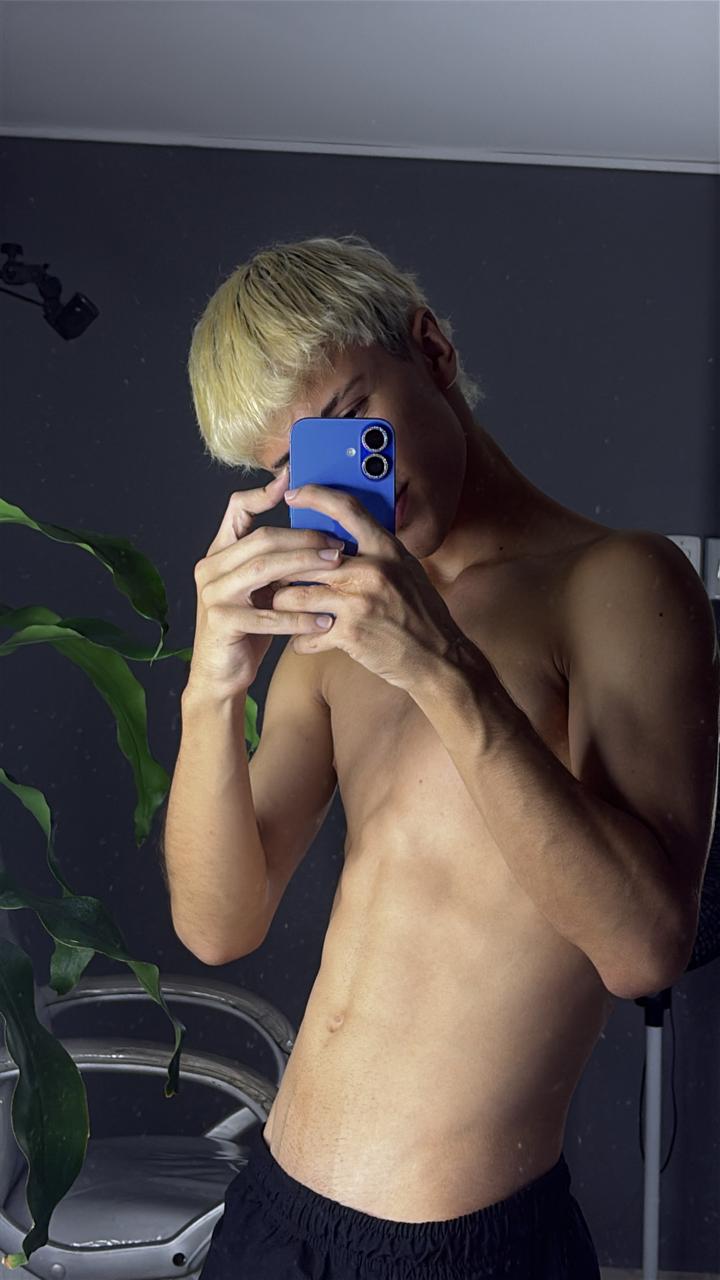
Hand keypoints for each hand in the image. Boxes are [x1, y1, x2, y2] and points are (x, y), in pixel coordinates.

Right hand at [187, 469, 346, 699]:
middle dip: (304, 538)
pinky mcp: (221, 622)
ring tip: (337, 570)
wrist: (221, 676)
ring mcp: (213, 594)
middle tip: (339, 544)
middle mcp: (211, 568)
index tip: (293, 478)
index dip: (264, 492)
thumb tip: (319, 533)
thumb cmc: (248, 630)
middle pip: (262, 538)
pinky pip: (267, 614)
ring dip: (305, 567)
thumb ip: (276, 562)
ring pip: (264, 568)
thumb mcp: (260, 589)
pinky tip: (325, 620)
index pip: (237, 508)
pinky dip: (299, 617)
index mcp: (220, 553)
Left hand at [276, 483, 462, 691]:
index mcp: (387, 549)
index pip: (346, 509)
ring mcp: (359, 602)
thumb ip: (377, 552)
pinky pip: (305, 633)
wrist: (438, 657)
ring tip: (284, 609)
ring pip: (295, 595)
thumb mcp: (407, 570)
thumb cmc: (422, 614)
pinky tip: (305, 639)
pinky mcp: (350, 633)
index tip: (293, 494)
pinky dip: (300, 639)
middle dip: (284, 569)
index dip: (315, 496)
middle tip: (273, 575)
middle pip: (306, 557)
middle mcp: (372, 570)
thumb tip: (341, 538)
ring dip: (283, 605)